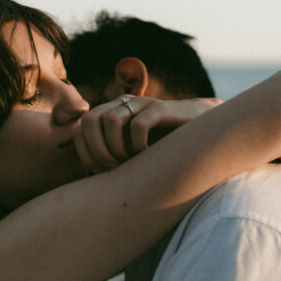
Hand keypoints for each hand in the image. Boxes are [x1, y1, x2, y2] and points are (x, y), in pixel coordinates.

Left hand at [74, 96, 221, 171]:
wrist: (199, 132)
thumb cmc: (161, 149)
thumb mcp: (130, 154)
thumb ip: (110, 159)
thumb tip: (86, 177)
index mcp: (111, 114)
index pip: (81, 129)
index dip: (86, 152)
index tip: (102, 170)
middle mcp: (122, 105)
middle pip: (90, 119)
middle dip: (97, 149)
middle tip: (114, 166)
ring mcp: (141, 104)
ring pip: (111, 119)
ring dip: (117, 147)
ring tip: (131, 160)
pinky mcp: (161, 108)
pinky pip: (139, 124)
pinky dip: (139, 144)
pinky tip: (148, 154)